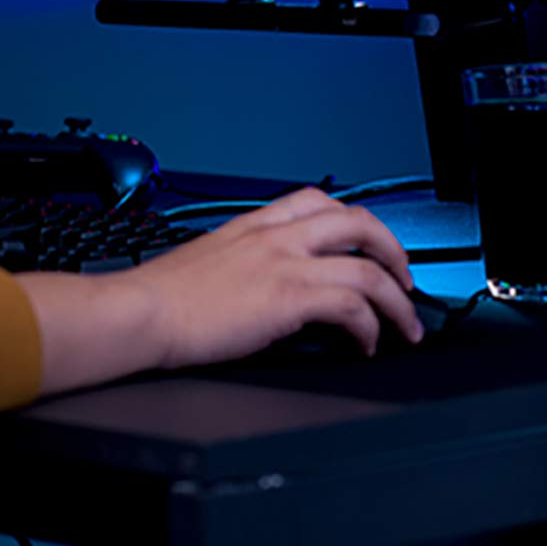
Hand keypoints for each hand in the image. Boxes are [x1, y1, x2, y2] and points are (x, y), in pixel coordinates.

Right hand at [114, 186, 422, 366]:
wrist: (142, 312)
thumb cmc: (161, 295)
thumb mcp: (209, 260)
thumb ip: (245, 262)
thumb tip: (267, 287)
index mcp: (253, 224)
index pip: (318, 201)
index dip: (355, 222)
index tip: (368, 247)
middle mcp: (274, 236)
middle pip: (357, 222)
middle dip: (393, 251)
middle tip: (404, 281)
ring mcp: (283, 263)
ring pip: (368, 267)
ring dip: (397, 300)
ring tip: (404, 325)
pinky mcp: (288, 297)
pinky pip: (353, 306)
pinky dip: (371, 328)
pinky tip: (364, 344)